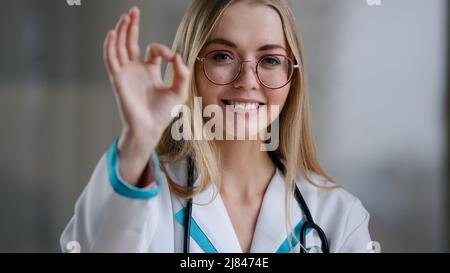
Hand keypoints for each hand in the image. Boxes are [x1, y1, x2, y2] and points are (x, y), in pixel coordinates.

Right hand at [103, 6, 189, 184]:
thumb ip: (182, 73)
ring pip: (119, 46)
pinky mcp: (118, 79)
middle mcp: (136, 69)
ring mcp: (126, 73)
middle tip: (133, 10)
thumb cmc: (163, 113)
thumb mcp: (179, 90)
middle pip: (130, 42)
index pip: (153, 50)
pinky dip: (110, 46)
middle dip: (131, 26)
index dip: (162, 49)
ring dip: (121, 31)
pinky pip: (111, 59)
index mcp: (150, 71)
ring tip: (125, 16)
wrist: (150, 128)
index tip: (171, 58)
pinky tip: (112, 33)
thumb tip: (177, 55)